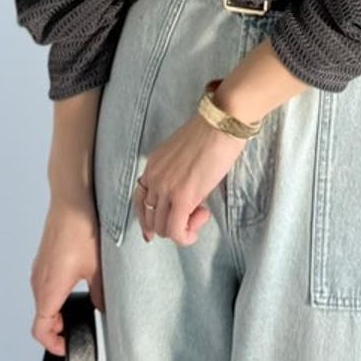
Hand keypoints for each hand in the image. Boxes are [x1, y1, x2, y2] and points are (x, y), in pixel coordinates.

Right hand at [30, 195, 104, 356]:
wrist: (70, 199)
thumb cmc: (80, 228)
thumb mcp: (97, 265)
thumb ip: (100, 292)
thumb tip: (104, 307)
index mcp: (49, 288)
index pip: (41, 328)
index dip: (53, 343)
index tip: (68, 346)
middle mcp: (39, 281)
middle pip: (41, 317)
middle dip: (57, 328)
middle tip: (77, 330)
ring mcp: (39, 268)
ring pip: (42, 301)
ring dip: (56, 311)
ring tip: (77, 310)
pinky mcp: (44, 258)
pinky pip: (44, 285)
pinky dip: (54, 294)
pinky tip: (73, 286)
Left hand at [134, 111, 248, 245]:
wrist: (221, 125)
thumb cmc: (211, 134)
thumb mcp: (184, 155)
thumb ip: (177, 175)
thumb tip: (185, 200)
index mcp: (153, 164)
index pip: (139, 200)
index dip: (145, 220)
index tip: (152, 233)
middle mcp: (153, 177)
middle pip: (151, 219)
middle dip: (172, 224)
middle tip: (196, 213)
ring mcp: (165, 188)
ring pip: (163, 228)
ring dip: (182, 229)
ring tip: (202, 213)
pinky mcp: (182, 197)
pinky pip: (176, 231)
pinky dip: (186, 236)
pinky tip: (201, 221)